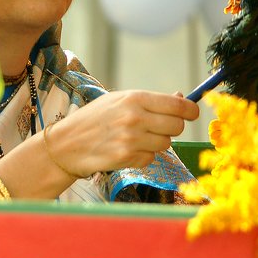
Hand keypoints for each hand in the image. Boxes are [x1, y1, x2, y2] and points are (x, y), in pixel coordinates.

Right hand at [45, 90, 198, 176]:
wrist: (65, 144)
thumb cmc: (94, 119)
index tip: (192, 113)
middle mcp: (135, 117)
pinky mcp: (127, 158)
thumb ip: (151, 101)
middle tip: (157, 127)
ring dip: (156, 143)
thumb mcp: (119, 100)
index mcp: (135, 98)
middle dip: (171, 128)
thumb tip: (183, 100)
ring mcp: (131, 139)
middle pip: (177, 127)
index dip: (191, 111)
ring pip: (166, 144)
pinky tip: (126, 150)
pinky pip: (150, 159)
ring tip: (136, 138)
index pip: (178, 106)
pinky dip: (143, 156)